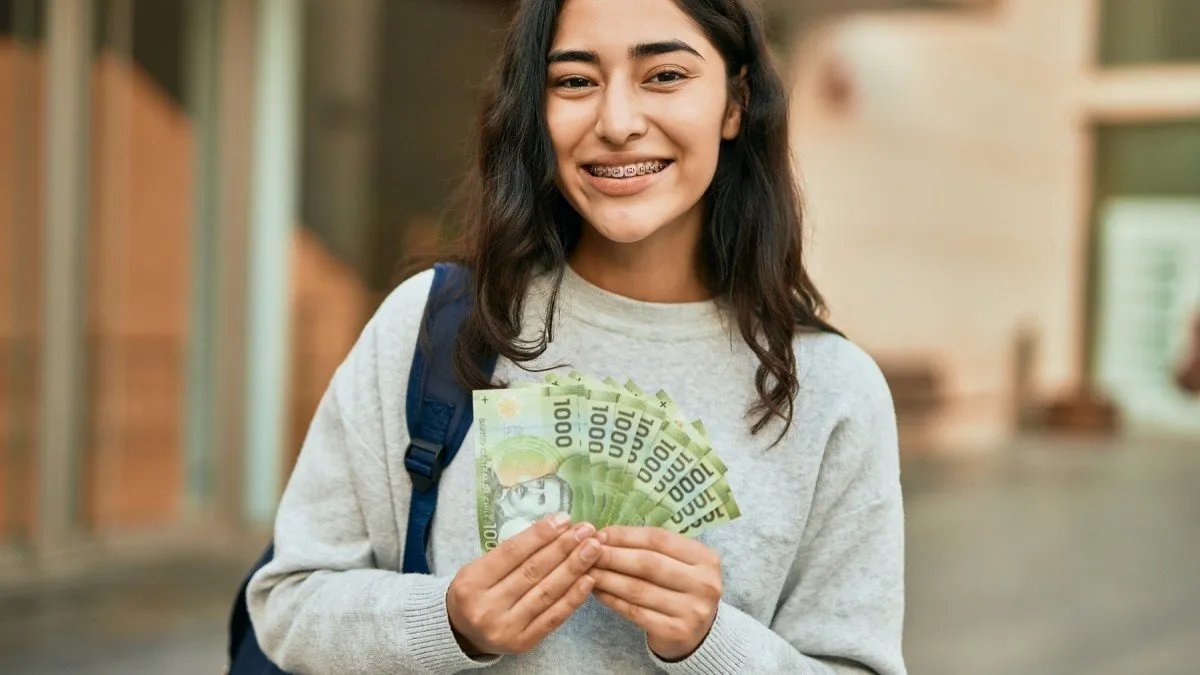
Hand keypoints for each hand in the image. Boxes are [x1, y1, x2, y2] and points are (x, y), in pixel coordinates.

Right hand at [446, 513, 600, 655]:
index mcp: (471, 582)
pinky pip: (553, 618)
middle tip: (586, 530)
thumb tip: (555, 528)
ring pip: (546, 593)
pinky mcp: (522, 643)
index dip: (540, 535)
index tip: (564, 519)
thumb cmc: (475, 591)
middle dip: (563, 548)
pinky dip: (573, 597)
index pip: (511, 553)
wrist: (462, 632)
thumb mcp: (478, 567)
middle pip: (532, 572)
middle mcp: (486, 607)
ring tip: (593, 549)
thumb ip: (511, 553)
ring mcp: (505, 628)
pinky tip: (588, 579)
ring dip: (574, 568)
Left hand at [590, 526, 722, 660]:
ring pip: (637, 589)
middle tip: (586, 551)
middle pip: (647, 563)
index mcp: (706, 558)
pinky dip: (611, 599)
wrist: (698, 634)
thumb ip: (651, 548)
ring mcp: (692, 610)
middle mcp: (704, 583)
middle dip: (612, 555)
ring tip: (586, 570)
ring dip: (606, 577)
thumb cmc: (681, 589)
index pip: (658, 539)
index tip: (600, 533)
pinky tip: (596, 591)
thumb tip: (604, 535)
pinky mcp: (675, 631)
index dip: (625, 535)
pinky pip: (634, 611)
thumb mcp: (679, 564)